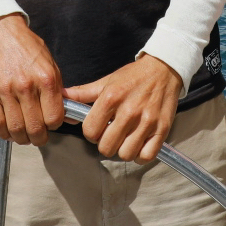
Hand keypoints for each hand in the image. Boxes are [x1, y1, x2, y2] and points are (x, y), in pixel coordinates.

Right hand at [0, 14, 63, 145]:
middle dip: (39, 138)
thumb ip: (58, 92)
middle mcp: (26, 85)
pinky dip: (4, 133)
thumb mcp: (51, 66)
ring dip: (21, 138)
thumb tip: (68, 116)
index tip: (51, 125)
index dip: (54, 126)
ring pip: (15, 128)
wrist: (4, 34)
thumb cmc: (28, 49)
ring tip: (23, 136)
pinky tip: (9, 130)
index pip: (54, 118)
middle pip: (35, 127)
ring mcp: (6, 89)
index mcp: (46, 79)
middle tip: (38, 137)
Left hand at [65, 54, 181, 162]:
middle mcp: (129, 111)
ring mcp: (147, 122)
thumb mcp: (106, 81)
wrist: (164, 69)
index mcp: (111, 98)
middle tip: (111, 134)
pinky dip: (140, 155)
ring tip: (125, 138)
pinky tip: (138, 144)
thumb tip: (61, 97)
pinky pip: (146, 156)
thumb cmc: (133, 76)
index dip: (91, 132)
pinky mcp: (162, 130)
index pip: (90, 131)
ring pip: (125, 154)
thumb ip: (83, 93)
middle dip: (105, 143)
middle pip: (106, 147)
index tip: (97, 127)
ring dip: (122, 149)